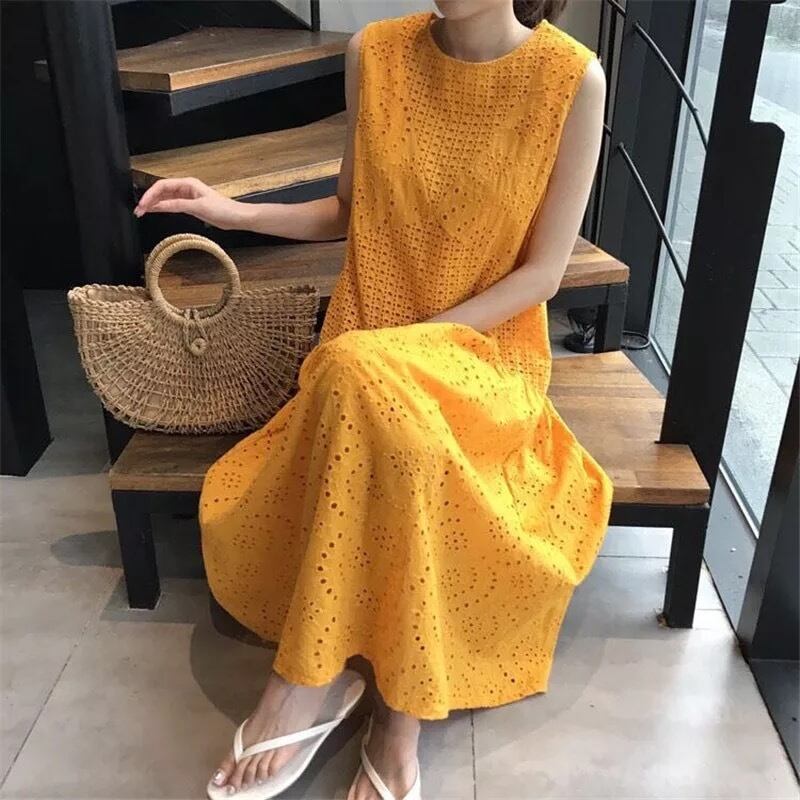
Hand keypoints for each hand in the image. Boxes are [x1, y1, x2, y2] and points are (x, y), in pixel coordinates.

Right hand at [133, 178, 248, 230]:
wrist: (237, 217)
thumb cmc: (223, 209)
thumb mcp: (198, 207)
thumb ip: (178, 205)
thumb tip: (160, 205)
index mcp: (187, 183)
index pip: (162, 186)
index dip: (150, 195)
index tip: (142, 205)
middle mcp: (186, 188)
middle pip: (162, 191)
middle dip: (149, 200)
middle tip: (138, 210)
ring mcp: (187, 197)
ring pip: (165, 198)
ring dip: (154, 205)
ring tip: (142, 212)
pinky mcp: (190, 206)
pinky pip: (172, 205)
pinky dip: (163, 208)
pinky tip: (155, 211)